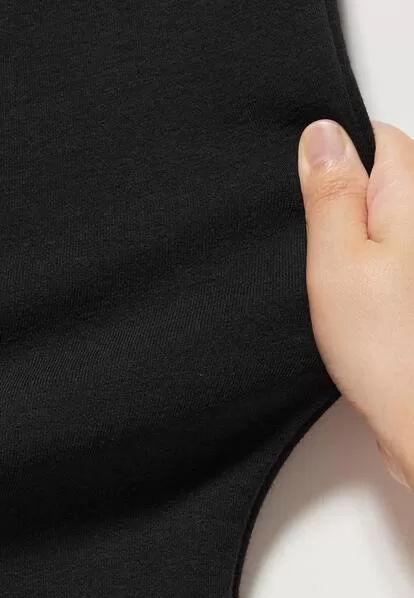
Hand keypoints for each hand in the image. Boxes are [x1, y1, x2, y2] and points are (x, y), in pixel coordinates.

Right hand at [299, 119, 413, 487]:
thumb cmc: (386, 348)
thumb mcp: (336, 259)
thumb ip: (330, 194)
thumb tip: (321, 134)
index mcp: (412, 198)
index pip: (377, 139)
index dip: (334, 156)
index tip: (308, 192)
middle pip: (380, 178)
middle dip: (339, 201)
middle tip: (317, 245)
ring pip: (379, 220)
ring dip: (349, 238)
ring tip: (332, 276)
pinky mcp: (408, 288)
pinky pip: (383, 255)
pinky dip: (360, 267)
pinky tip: (348, 295)